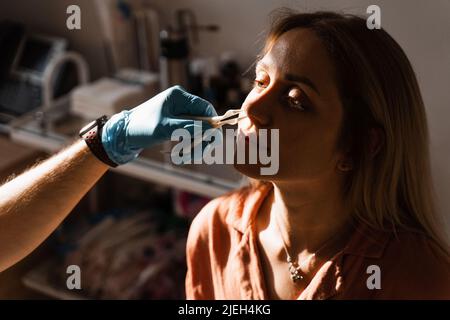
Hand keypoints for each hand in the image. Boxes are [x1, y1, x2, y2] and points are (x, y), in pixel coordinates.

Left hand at [101, 86, 218, 164]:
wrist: (122, 134)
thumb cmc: (140, 128)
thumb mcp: (164, 128)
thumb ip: (188, 127)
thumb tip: (211, 129)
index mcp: (179, 96)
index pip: (205, 108)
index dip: (212, 124)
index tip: (212, 140)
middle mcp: (181, 103)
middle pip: (205, 121)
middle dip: (203, 139)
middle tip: (197, 155)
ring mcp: (180, 113)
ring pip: (199, 130)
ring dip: (196, 146)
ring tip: (184, 157)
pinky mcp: (177, 123)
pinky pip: (191, 135)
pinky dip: (189, 146)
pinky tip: (181, 155)